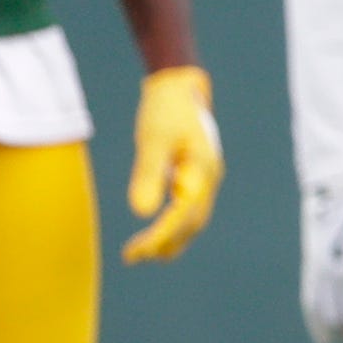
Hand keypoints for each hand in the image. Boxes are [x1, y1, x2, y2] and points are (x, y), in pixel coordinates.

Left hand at [120, 65, 222, 263]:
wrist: (179, 85)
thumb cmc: (166, 109)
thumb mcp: (153, 139)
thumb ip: (149, 174)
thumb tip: (140, 212)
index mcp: (202, 171)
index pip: (184, 215)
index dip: (162, 236)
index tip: (138, 251)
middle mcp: (208, 178)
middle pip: (192, 223)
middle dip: (165, 243)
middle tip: (133, 256)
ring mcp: (204, 177)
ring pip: (192, 219)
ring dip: (170, 238)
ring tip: (143, 252)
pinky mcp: (194, 174)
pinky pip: (187, 208)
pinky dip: (172, 223)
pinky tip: (154, 226)